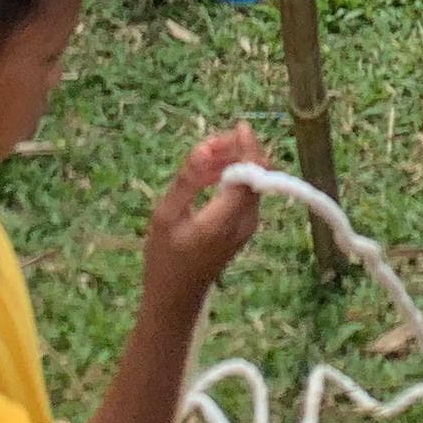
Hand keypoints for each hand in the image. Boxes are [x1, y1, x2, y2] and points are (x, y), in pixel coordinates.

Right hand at [141, 127, 267, 305]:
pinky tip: (209, 177)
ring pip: (253, 181)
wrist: (176, 296)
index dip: (248, 147)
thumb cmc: (165, 257)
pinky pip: (247, 192)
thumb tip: (207, 147)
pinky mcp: (246, 227)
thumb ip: (188, 180)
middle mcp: (246, 221)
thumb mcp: (166, 215)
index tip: (237, 127)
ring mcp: (249, 226)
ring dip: (235, 162)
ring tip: (204, 158)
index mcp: (226, 218)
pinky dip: (233, 177)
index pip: (251, 174)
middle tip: (208, 145)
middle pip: (256, 174)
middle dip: (239, 151)